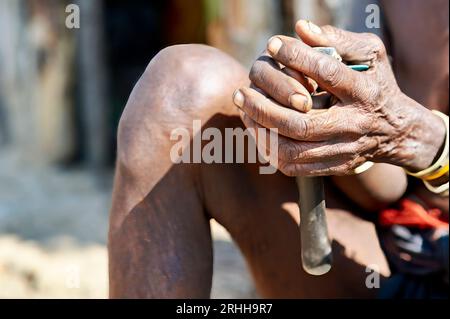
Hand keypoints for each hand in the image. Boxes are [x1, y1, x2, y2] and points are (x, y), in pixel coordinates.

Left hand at [233, 20, 445, 175]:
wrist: (396, 131)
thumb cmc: (376, 85)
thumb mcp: (369, 56)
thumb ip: (338, 40)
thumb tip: (301, 29)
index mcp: (365, 92)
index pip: (328, 73)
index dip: (298, 57)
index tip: (273, 44)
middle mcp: (354, 125)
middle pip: (302, 123)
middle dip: (264, 107)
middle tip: (242, 92)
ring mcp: (343, 151)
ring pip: (292, 150)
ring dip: (261, 130)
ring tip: (245, 110)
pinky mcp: (333, 166)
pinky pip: (292, 166)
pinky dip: (269, 148)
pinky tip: (258, 129)